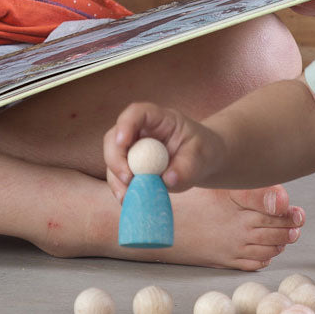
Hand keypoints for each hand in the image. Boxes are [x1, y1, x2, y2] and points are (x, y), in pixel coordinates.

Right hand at [104, 101, 224, 201]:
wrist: (200, 163)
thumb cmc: (202, 151)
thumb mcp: (202, 156)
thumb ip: (187, 166)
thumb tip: (167, 180)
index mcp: (159, 119)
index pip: (137, 112)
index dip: (126, 124)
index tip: (122, 143)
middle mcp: (140, 131)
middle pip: (115, 137)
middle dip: (115, 158)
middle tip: (128, 179)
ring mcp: (132, 149)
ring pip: (112, 159)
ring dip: (116, 179)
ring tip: (127, 197)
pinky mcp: (130, 167)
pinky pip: (118, 177)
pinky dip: (121, 189)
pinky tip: (128, 201)